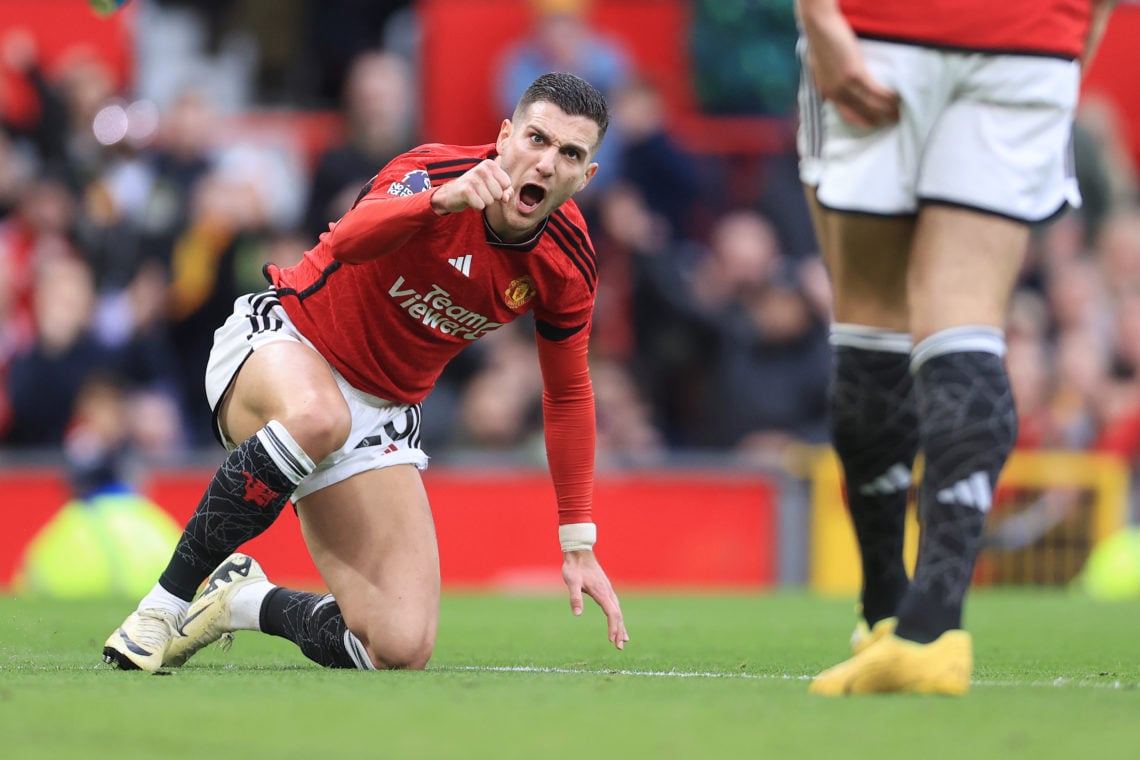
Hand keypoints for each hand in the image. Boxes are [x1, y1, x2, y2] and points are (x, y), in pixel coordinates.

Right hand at [430, 159, 512, 214]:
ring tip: (475, 196)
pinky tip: (470, 200)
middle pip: (499, 193)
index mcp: (490, 164)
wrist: (452, 193)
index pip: (507, 184)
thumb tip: (505, 198)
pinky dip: (476, 206)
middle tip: (480, 192)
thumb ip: (506, 191)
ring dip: (483, 202)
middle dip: (491, 197)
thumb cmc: (477, 189)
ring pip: (490, 201)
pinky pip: (480, 206)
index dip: (500, 190)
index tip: (488, 187)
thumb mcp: (494, 187)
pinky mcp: (465, 190)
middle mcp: (482, 168)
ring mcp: (472, 178)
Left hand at [562, 550, 629, 650]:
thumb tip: (577, 614)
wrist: (579, 553)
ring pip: (618, 611)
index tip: (612, 640)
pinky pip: (615, 607)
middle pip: (618, 615)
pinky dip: (618, 618)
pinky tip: (618, 623)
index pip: (612, 613)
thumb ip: (574, 597)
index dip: (613, 627)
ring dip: (621, 626)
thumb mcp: (571, 582)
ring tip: (623, 640)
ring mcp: (608, 591)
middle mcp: (608, 592)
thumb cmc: (574, 568)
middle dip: (619, 631)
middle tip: (619, 648)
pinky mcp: (606, 590)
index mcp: (601, 592)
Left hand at [802, 5, 898, 126]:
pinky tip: (899, 98)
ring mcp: (845, 86)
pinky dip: (888, 97)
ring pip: (871, 105)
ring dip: (888, 110)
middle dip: (879, 119)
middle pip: (862, 113)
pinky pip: (876, 92)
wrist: (819, 27)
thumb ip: (824, 84)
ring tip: (900, 113)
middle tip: (893, 121)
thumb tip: (828, 96)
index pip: (847, 116)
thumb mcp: (817, 70)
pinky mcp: (855, 74)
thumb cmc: (820, 43)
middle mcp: (836, 94)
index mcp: (828, 93)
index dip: (862, 122)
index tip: (875, 125)